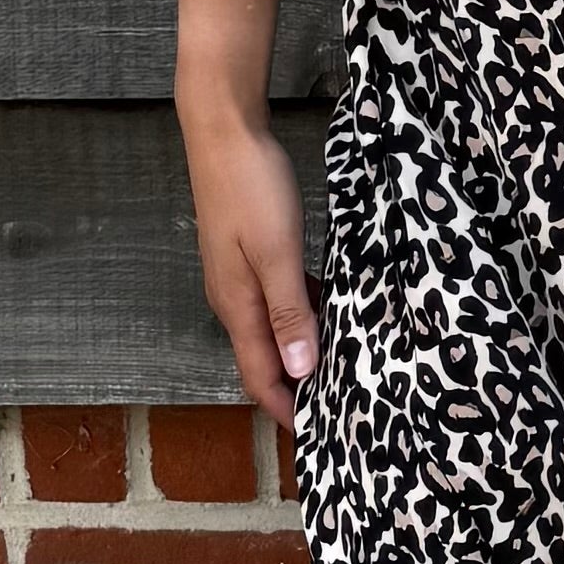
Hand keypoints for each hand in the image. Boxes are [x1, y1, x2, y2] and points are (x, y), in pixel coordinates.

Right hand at [179, 101, 320, 427]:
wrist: (223, 130)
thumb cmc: (250, 187)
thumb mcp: (278, 252)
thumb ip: (289, 312)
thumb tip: (299, 369)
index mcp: (237, 306)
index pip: (260, 377)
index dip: (286, 408)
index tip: (319, 433)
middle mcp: (233, 299)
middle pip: (264, 360)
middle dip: (295, 387)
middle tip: (338, 405)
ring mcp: (238, 277)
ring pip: (272, 330)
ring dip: (300, 351)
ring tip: (340, 365)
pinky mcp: (247, 254)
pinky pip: (276, 300)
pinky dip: (300, 315)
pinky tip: (328, 309)